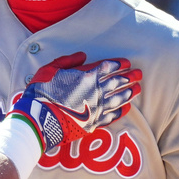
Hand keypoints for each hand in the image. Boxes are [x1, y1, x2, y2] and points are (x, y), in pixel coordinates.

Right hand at [7, 52, 141, 151]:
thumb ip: (67, 61)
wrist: (40, 119)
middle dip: (129, 77)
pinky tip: (127, 108)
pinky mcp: (94, 123)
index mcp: (86, 77)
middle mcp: (96, 92)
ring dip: (129, 93)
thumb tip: (83, 56)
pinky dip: (121, 111)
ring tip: (138, 89)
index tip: (127, 63)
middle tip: (139, 74)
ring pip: (118, 99)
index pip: (108, 68)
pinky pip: (112, 116)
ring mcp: (96, 108)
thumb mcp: (50, 69)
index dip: (119, 64)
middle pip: (118, 82)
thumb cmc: (42, 92)